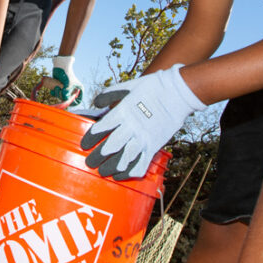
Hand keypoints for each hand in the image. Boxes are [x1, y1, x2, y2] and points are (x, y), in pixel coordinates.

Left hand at [51, 55, 83, 107]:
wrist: (60, 67)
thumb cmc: (67, 75)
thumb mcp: (68, 86)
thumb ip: (66, 95)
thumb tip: (64, 100)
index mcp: (79, 90)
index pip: (77, 102)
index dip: (72, 103)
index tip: (66, 100)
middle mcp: (73, 91)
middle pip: (67, 100)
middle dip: (62, 96)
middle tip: (60, 89)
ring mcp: (66, 89)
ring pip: (61, 97)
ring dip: (57, 94)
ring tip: (56, 87)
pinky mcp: (60, 88)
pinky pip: (57, 94)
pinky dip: (54, 93)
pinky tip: (53, 89)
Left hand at [80, 64, 205, 179]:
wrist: (178, 92)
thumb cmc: (152, 87)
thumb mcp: (128, 86)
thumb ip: (110, 95)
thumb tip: (96, 103)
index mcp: (123, 112)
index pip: (101, 129)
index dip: (90, 139)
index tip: (84, 145)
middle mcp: (132, 127)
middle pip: (110, 147)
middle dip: (97, 157)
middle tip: (90, 163)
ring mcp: (144, 138)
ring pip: (124, 159)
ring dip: (111, 167)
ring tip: (103, 172)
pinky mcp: (155, 145)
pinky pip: (142, 163)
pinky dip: (130, 172)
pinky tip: (122, 175)